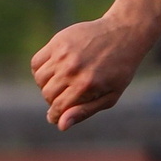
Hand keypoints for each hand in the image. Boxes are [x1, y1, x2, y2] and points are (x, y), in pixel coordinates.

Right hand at [31, 14, 153, 130]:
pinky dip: (40, 70)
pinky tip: (54, 70)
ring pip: (40, 79)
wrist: (124, 35)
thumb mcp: (110, 95)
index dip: (55, 115)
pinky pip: (36, 62)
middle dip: (53, 100)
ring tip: (61, 83)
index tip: (55, 116)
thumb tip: (60, 125)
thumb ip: (85, 111)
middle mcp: (72, 69)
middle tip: (65, 96)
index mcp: (86, 85)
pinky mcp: (58, 41)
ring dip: (46, 85)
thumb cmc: (119, 70)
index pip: (58, 107)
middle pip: (47, 94)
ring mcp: (64, 54)